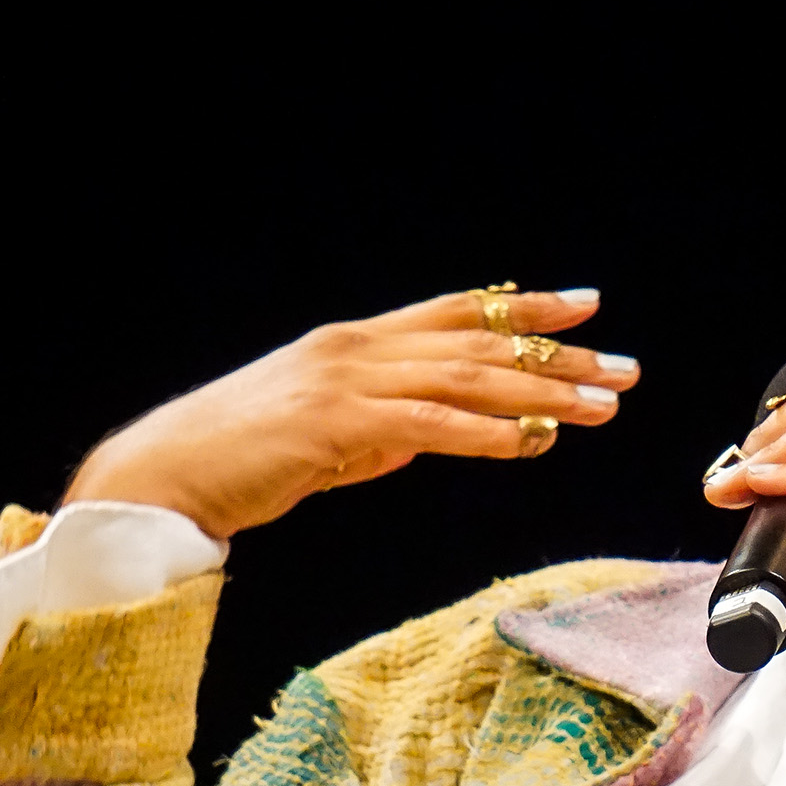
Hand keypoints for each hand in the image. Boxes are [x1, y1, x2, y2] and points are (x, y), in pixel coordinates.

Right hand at [67, 288, 638, 539]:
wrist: (163, 476)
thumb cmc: (237, 463)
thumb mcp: (322, 440)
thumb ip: (376, 433)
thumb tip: (425, 440)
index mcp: (352, 344)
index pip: (456, 313)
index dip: (525, 310)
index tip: (584, 308)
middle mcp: (355, 348)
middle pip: (478, 342)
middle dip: (558, 356)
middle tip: (622, 367)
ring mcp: (344, 381)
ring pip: (467, 378)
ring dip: (543, 394)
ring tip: (602, 407)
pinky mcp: (336, 423)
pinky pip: (432, 424)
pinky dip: (491, 432)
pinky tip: (536, 441)